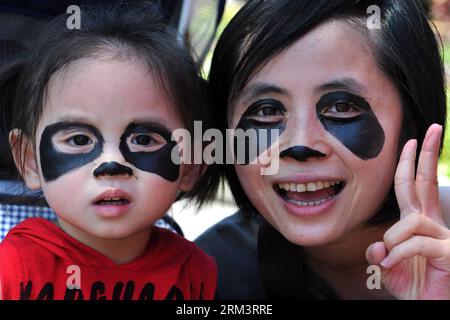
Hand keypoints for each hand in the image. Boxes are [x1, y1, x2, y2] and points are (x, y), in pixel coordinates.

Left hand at [366, 124, 449, 299]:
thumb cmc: (413, 286)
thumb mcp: (388, 265)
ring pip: (411, 220)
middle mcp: (432, 224)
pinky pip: (416, 242)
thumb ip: (379, 251)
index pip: (414, 186)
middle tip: (433, 128)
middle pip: (427, 182)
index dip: (411, 163)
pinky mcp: (448, 253)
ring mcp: (443, 237)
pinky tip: (391, 265)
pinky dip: (399, 254)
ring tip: (388, 259)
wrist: (429, 306)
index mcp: (418, 223)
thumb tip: (376, 246)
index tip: (412, 140)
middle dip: (428, 154)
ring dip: (393, 239)